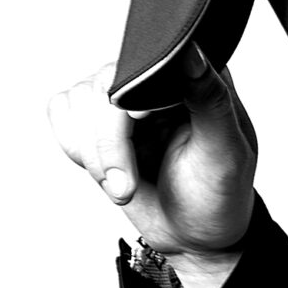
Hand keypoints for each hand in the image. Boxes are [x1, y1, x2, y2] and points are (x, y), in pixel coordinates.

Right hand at [47, 46, 256, 255]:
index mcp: (195, 75)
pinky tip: (106, 172)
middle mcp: (155, 79)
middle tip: (126, 187)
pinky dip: (76, 148)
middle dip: (108, 144)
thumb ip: (210, 98)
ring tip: (123, 185)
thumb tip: (192, 50)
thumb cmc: (218, 195)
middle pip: (102, 84)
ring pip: (77, 100)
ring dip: (93, 153)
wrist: (195, 237)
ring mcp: (123, 99)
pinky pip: (61, 113)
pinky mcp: (98, 121)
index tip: (141, 126)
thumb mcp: (225, 151)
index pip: (147, 63)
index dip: (132, 98)